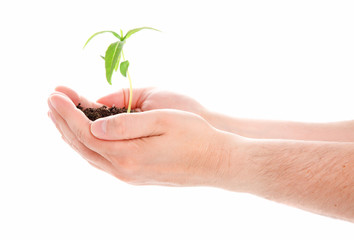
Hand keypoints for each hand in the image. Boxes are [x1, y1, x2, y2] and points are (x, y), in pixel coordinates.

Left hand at [47, 90, 243, 187]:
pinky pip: (103, 160)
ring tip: (62, 117)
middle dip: (64, 122)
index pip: (86, 131)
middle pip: (83, 145)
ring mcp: (129, 176)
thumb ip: (126, 124)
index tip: (54, 95)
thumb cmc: (195, 137)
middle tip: (51, 102)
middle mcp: (123, 170)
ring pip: (92, 154)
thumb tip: (94, 125)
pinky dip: (89, 145)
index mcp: (127, 155)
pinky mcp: (136, 175)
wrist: (217, 163)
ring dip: (74, 135)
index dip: (67, 112)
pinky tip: (88, 136)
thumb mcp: (162, 121)